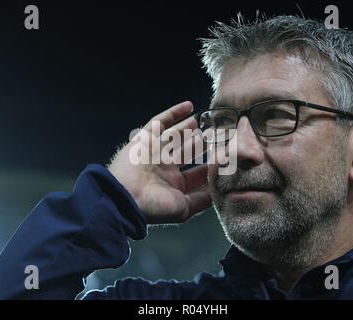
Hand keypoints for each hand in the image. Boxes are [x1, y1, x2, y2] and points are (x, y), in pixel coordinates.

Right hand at [108, 101, 211, 223]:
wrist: (125, 196)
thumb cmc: (154, 206)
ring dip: (191, 128)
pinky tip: (189, 106)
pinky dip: (174, 113)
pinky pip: (161, 121)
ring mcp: (155, 151)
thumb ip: (201, 200)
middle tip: (219, 135)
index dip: (211, 166)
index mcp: (174, 185)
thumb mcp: (183, 209)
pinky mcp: (146, 138)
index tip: (227, 158)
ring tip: (207, 121)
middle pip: (188, 151)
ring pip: (176, 136)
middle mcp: (165, 167)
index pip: (197, 173)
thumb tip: (216, 194)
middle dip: (203, 144)